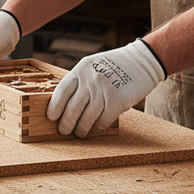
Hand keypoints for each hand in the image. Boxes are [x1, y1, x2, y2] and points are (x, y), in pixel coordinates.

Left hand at [47, 39, 165, 136]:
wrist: (142, 61)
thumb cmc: (114, 65)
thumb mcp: (92, 66)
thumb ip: (79, 81)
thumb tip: (64, 104)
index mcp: (81, 70)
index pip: (61, 92)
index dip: (54, 107)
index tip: (51, 117)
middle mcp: (91, 80)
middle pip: (72, 109)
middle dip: (66, 124)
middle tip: (64, 130)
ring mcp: (104, 91)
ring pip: (86, 118)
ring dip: (81, 129)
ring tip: (79, 132)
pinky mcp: (119, 102)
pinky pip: (103, 121)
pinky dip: (97, 127)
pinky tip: (96, 127)